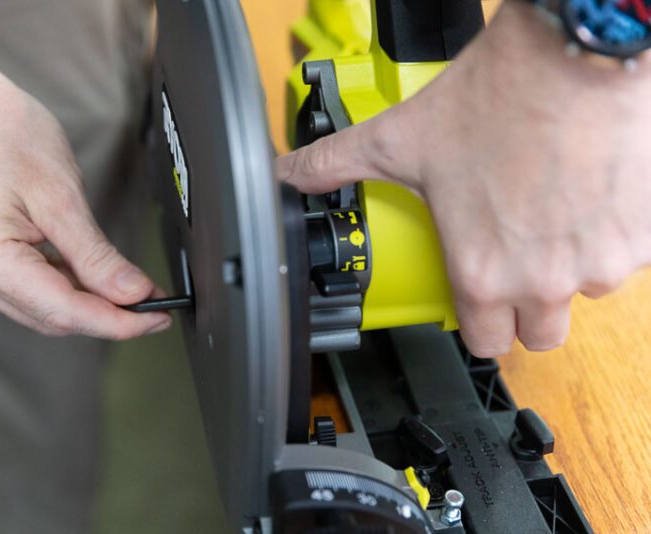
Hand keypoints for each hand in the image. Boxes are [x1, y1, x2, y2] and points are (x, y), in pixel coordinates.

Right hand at [0, 80, 170, 338]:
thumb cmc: (5, 135)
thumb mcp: (62, 195)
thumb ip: (96, 255)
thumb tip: (133, 294)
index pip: (63, 310)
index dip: (117, 322)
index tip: (157, 318)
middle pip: (54, 317)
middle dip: (109, 316)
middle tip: (156, 307)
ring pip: (45, 311)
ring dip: (92, 306)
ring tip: (135, 293)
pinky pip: (32, 293)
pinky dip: (70, 290)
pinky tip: (98, 279)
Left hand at [276, 2, 650, 356]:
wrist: (573, 56)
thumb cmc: (493, 100)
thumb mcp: (398, 139)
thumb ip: (336, 164)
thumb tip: (288, 174)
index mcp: (480, 272)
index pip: (483, 344)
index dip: (477, 324)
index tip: (477, 303)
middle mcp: (541, 280)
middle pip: (537, 335)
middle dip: (523, 309)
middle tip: (510, 263)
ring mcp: (597, 262)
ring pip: (582, 294)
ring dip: (566, 269)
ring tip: (545, 215)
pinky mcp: (638, 237)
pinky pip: (623, 259)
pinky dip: (604, 237)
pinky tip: (580, 197)